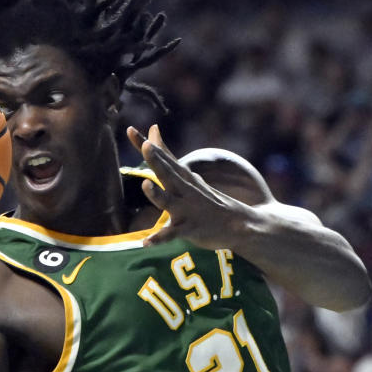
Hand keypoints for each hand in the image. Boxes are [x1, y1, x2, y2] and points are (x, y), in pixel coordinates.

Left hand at [126, 125, 253, 248]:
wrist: (240, 224)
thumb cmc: (206, 199)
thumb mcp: (188, 176)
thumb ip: (167, 157)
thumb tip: (154, 128)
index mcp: (183, 178)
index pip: (164, 157)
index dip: (147, 144)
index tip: (130, 129)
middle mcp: (185, 190)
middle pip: (168, 172)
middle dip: (156, 160)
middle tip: (145, 145)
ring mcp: (188, 210)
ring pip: (168, 201)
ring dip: (156, 194)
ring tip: (145, 184)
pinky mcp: (191, 229)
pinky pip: (172, 234)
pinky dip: (160, 238)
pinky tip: (146, 242)